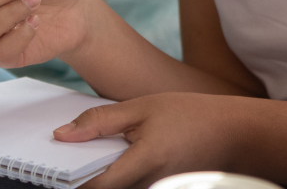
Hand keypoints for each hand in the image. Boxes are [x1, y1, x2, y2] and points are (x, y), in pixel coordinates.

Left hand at [53, 93, 238, 188]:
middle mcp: (145, 186)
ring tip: (106, 149)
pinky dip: (117, 175)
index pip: (89, 186)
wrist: (232, 132)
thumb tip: (62, 134)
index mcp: (141, 164)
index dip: (67, 178)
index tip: (55, 164)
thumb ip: (102, 120)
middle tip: (77, 154)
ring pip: (114, 188)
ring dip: (102, 174)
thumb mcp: (145, 106)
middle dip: (83, 175)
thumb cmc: (192, 115)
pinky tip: (123, 155)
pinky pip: (127, 186)